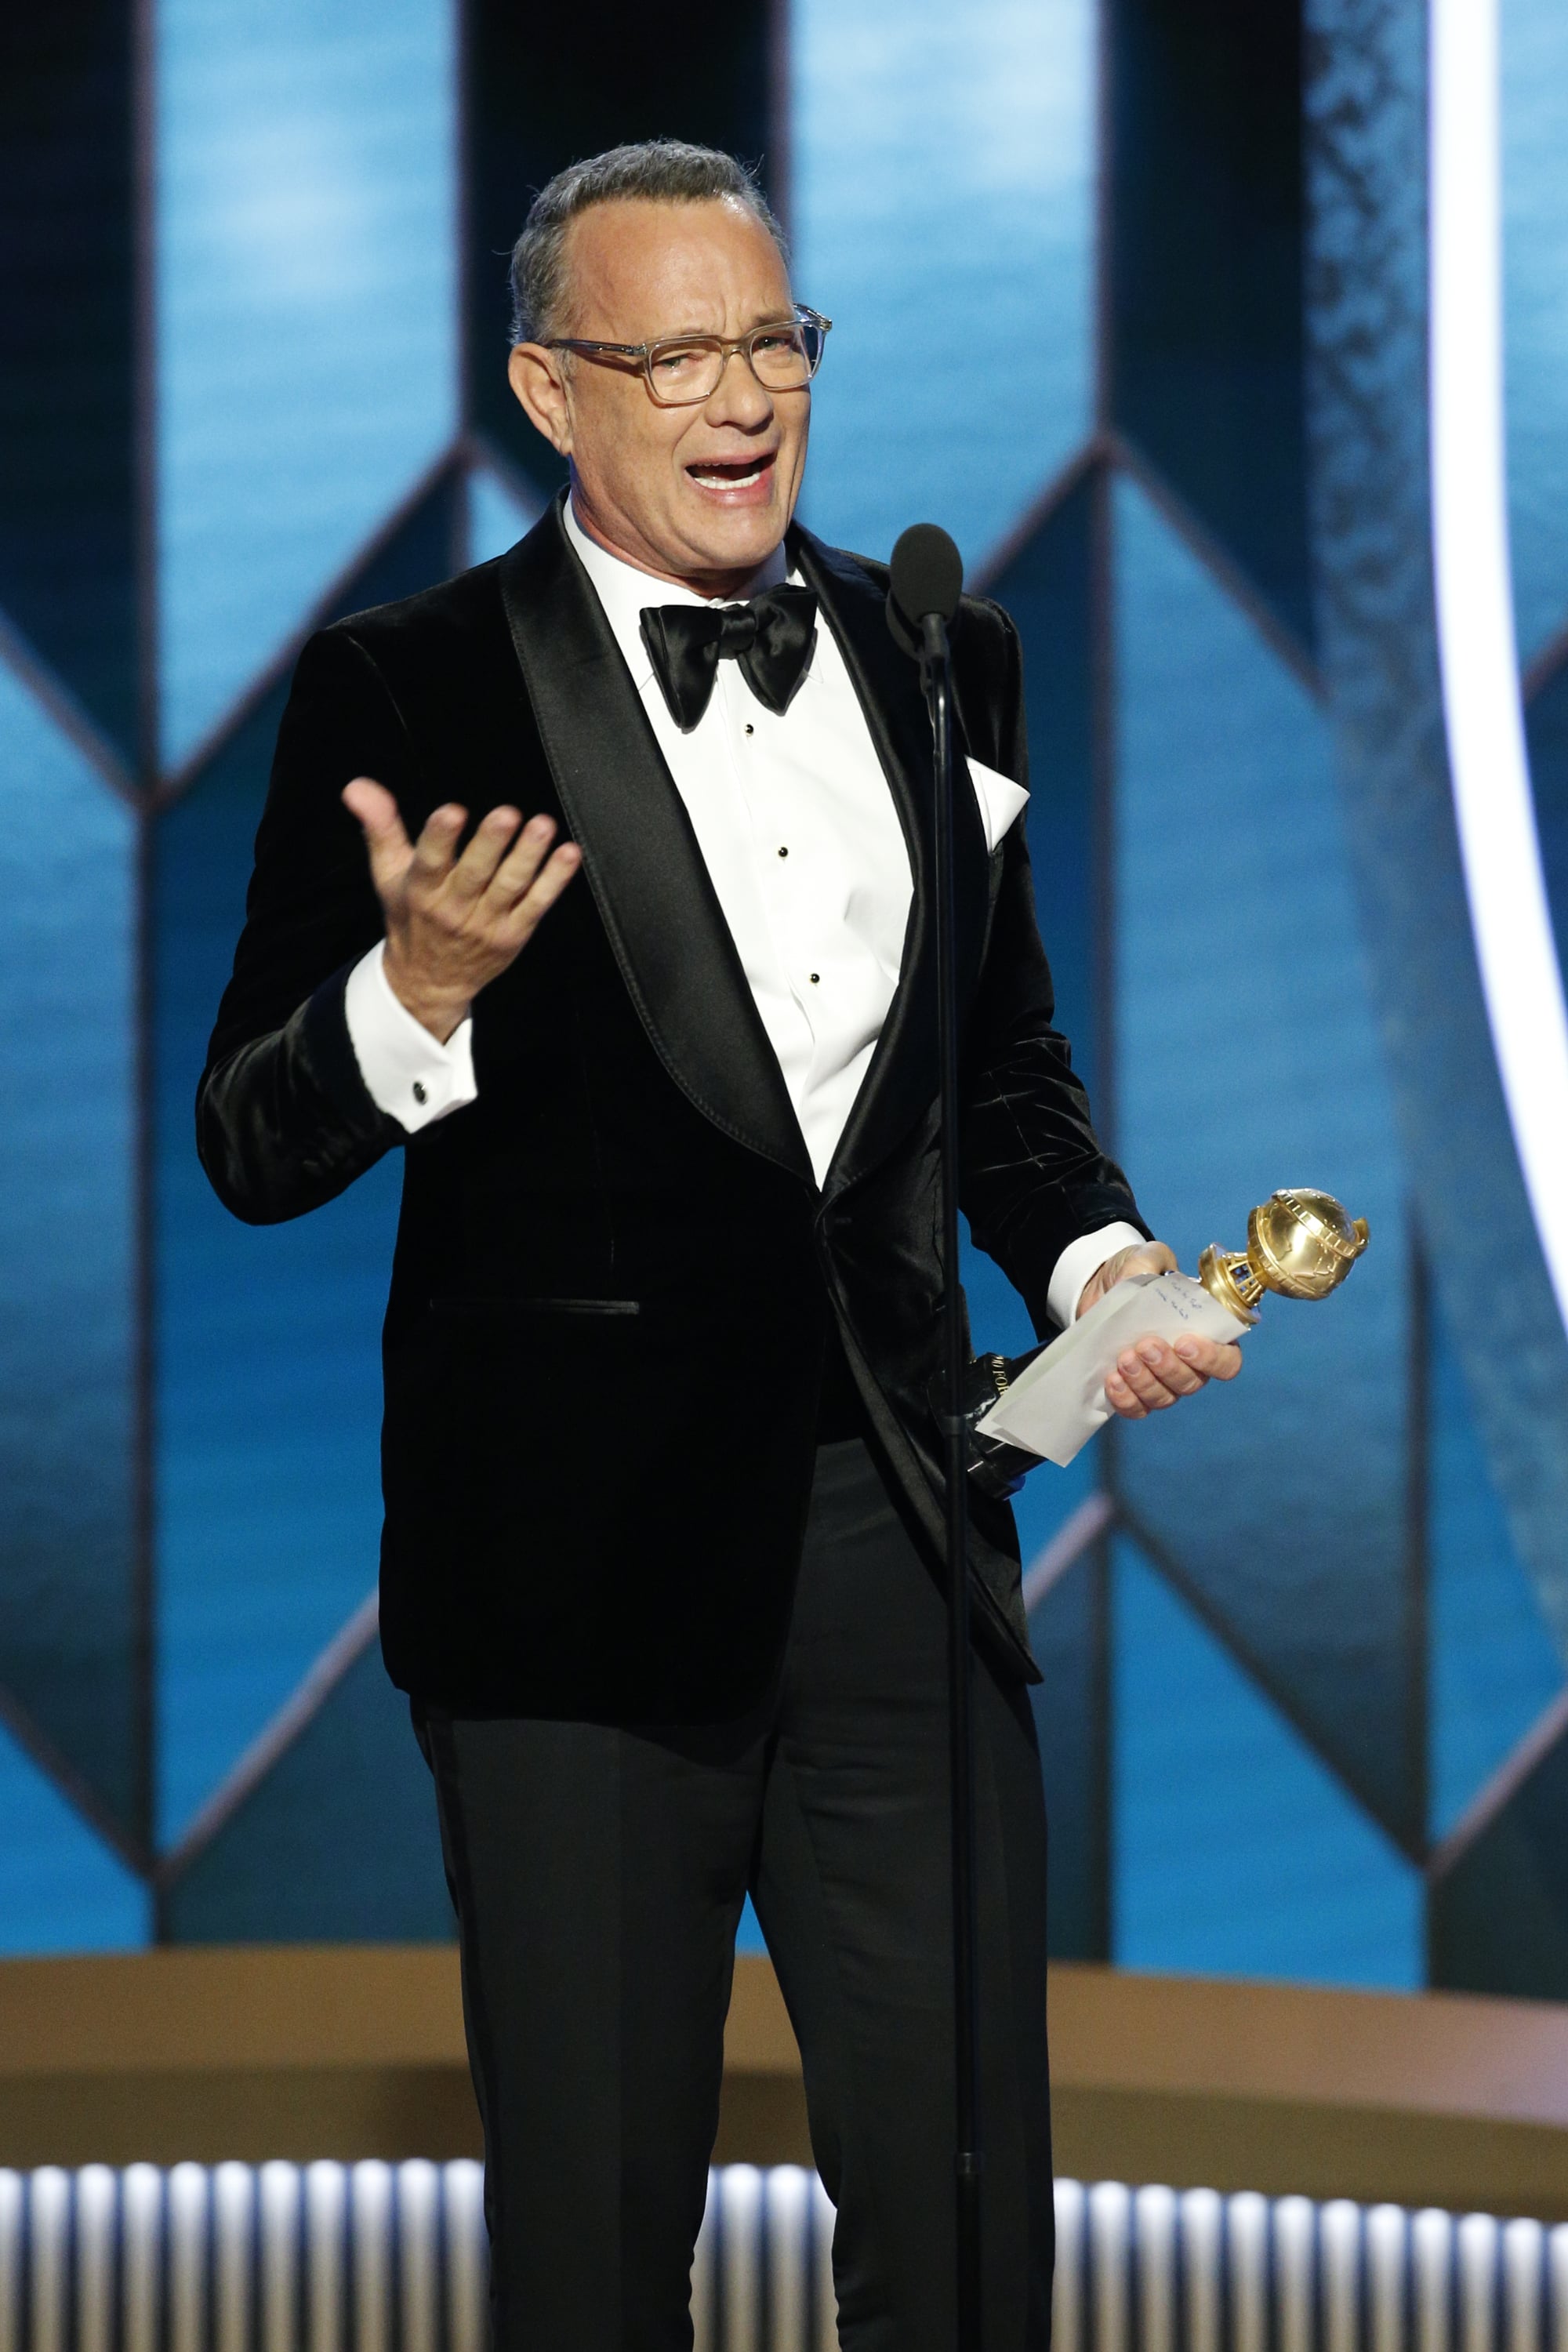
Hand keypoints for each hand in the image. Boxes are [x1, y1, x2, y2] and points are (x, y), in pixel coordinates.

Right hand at [342, 779, 581, 1041]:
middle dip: (490, 844)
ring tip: (543, 826)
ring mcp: (487, 923)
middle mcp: (453, 909)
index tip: (451, 812)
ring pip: (510, 887)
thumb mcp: (388, 874)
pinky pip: (537, 905)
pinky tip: (569, 855)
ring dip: (528, 856)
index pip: (428, 862)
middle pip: (474, 874)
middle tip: (507, 813)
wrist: (429, 981)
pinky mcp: (514, 933)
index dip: (439, 838)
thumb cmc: (410, 916)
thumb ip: (380, 827)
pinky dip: (554, 880)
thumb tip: (357, 786)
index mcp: (420, 891)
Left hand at [1075, 1239, 1242, 1420]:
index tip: (1184, 1343)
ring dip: (1145, 1383)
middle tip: (1145, 1345)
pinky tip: (1112, 1380)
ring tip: (1124, 1358)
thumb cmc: (1135, 1275)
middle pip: (1192, 1383)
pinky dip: (1126, 1399)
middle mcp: (1190, 1364)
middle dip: (1168, 1368)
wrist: (1099, 1288)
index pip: (1227, 1361)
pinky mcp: (1134, 1389)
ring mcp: (1162, 1381)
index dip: (1212, 1359)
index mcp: (1206, 1334)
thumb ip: (1151, 1263)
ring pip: (1165, 1398)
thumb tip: (1147, 1282)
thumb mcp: (1145, 1258)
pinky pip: (1137, 1408)